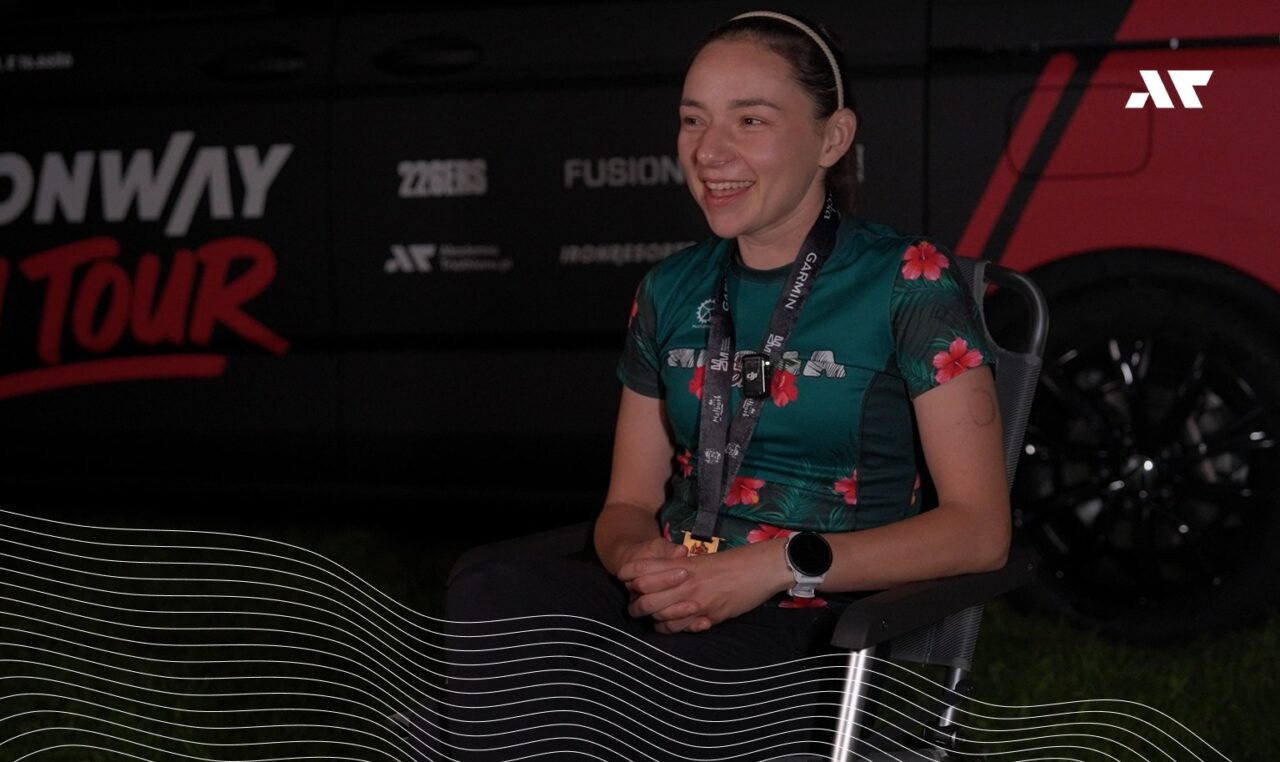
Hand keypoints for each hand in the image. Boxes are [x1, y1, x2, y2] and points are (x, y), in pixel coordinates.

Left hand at [618, 539, 789, 633]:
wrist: (762, 568)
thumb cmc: (734, 562)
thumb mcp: (702, 560)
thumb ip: (679, 566)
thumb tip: (659, 574)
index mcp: (682, 564)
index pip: (642, 569)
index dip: (628, 575)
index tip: (624, 580)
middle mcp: (684, 582)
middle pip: (644, 596)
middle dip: (635, 605)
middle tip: (633, 608)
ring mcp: (695, 600)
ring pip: (659, 615)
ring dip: (653, 619)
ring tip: (652, 619)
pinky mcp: (708, 616)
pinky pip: (680, 628)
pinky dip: (671, 629)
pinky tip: (671, 626)